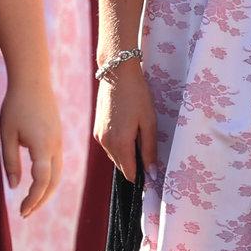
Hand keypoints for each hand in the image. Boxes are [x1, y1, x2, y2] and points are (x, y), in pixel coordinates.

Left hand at [0, 74, 65, 216]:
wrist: (33, 79)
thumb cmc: (15, 105)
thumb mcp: (6, 134)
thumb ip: (10, 161)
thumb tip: (14, 186)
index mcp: (42, 146)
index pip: (41, 182)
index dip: (33, 200)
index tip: (21, 212)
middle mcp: (55, 146)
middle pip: (53, 182)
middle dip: (41, 200)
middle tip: (26, 213)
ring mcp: (59, 141)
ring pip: (58, 173)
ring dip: (47, 191)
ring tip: (32, 202)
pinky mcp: (58, 136)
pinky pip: (57, 163)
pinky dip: (49, 177)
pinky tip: (37, 181)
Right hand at [94, 55, 157, 180]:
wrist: (117, 73)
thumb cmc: (137, 95)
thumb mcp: (149, 122)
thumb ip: (150, 150)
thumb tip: (152, 174)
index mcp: (120, 143)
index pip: (130, 173)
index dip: (142, 177)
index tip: (153, 175)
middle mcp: (106, 143)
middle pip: (122, 167)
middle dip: (135, 166)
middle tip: (150, 154)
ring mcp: (99, 136)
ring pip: (115, 157)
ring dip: (127, 155)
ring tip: (140, 138)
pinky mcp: (96, 130)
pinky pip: (109, 147)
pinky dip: (119, 146)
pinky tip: (129, 132)